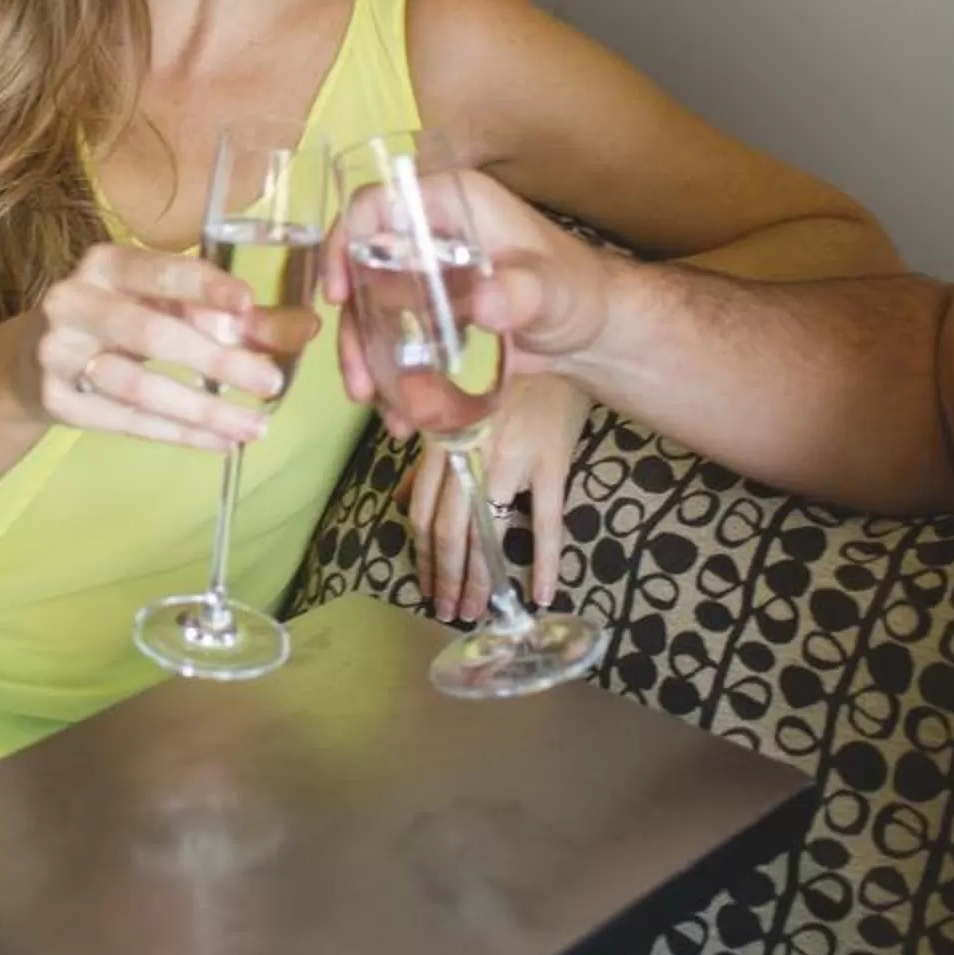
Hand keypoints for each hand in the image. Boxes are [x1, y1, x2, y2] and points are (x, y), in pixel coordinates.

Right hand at [24, 243, 280, 450]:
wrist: (29, 362)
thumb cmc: (115, 321)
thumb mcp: (163, 304)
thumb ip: (230, 315)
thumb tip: (306, 327)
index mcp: (105, 263)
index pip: (159, 269)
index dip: (204, 286)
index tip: (248, 303)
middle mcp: (74, 301)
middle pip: (152, 332)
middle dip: (217, 361)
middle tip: (271, 382)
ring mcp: (58, 352)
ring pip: (138, 386)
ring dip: (203, 410)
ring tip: (254, 426)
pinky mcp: (57, 400)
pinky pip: (126, 421)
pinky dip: (178, 434)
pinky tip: (219, 442)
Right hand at [325, 168, 613, 429]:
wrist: (592, 331)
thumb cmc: (578, 289)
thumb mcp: (553, 288)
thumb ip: (524, 291)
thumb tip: (486, 304)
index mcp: (450, 203)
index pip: (375, 205)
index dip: (346, 242)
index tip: (340, 295)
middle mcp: (426, 235)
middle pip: (361, 271)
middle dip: (355, 332)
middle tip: (362, 385)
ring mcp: (423, 277)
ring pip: (371, 314)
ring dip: (371, 364)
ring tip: (392, 414)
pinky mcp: (426, 316)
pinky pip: (393, 342)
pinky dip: (393, 379)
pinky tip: (408, 417)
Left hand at [400, 367, 590, 622]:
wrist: (555, 342)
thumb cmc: (501, 379)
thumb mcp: (454, 412)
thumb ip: (428, 459)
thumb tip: (399, 501)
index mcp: (440, 443)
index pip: (421, 512)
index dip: (422, 555)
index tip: (425, 585)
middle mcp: (468, 453)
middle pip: (449, 531)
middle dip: (448, 578)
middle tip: (449, 612)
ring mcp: (510, 459)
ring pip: (488, 532)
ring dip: (482, 580)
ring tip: (481, 611)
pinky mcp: (551, 462)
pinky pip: (547, 522)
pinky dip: (543, 562)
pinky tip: (539, 594)